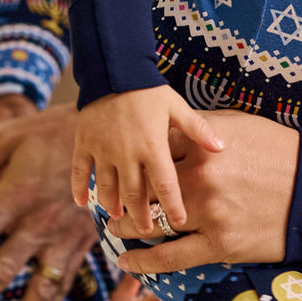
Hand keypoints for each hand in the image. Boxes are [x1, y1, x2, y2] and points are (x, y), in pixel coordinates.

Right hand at [71, 86, 223, 234]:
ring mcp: (103, 150)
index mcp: (153, 146)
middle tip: (146, 231)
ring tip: (117, 217)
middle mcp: (127, 153)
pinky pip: (80, 172)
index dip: (173, 207)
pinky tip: (82, 204)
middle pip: (134, 194)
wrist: (114, 69)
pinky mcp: (85, 143)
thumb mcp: (177, 107)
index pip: (166, 185)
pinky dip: (80, 189)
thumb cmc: (149, 90)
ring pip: (106, 188)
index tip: (180, 223)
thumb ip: (197, 130)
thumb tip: (222, 147)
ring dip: (112, 205)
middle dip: (141, 216)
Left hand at [115, 112, 297, 275]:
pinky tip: (126, 262)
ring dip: (127, 226)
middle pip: (145, 186)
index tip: (127, 162)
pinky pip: (171, 258)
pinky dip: (144, 262)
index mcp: (205, 144)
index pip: (154, 149)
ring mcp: (209, 214)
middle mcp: (202, 178)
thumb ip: (201, 129)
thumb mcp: (241, 125)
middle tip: (111, 196)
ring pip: (152, 222)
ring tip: (116, 227)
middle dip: (124, 192)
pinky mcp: (219, 245)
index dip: (138, 157)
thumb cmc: (282, 153)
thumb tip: (169, 130)